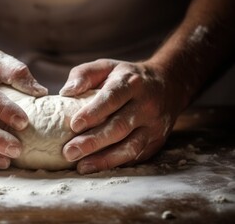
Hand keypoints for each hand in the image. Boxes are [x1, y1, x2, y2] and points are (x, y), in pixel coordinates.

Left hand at [59, 59, 183, 173]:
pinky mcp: (157, 141)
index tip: (74, 125)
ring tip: (82, 166)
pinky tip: (98, 167)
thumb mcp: (106, 67)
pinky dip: (117, 164)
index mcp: (131, 83)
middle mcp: (145, 105)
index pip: (112, 98)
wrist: (168, 84)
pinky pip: (137, 156)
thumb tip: (66, 92)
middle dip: (93, 141)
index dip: (94, 112)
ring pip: (130, 146)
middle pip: (119, 126)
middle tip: (69, 152)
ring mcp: (153, 126)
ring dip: (105, 159)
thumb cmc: (126, 77)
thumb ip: (84, 75)